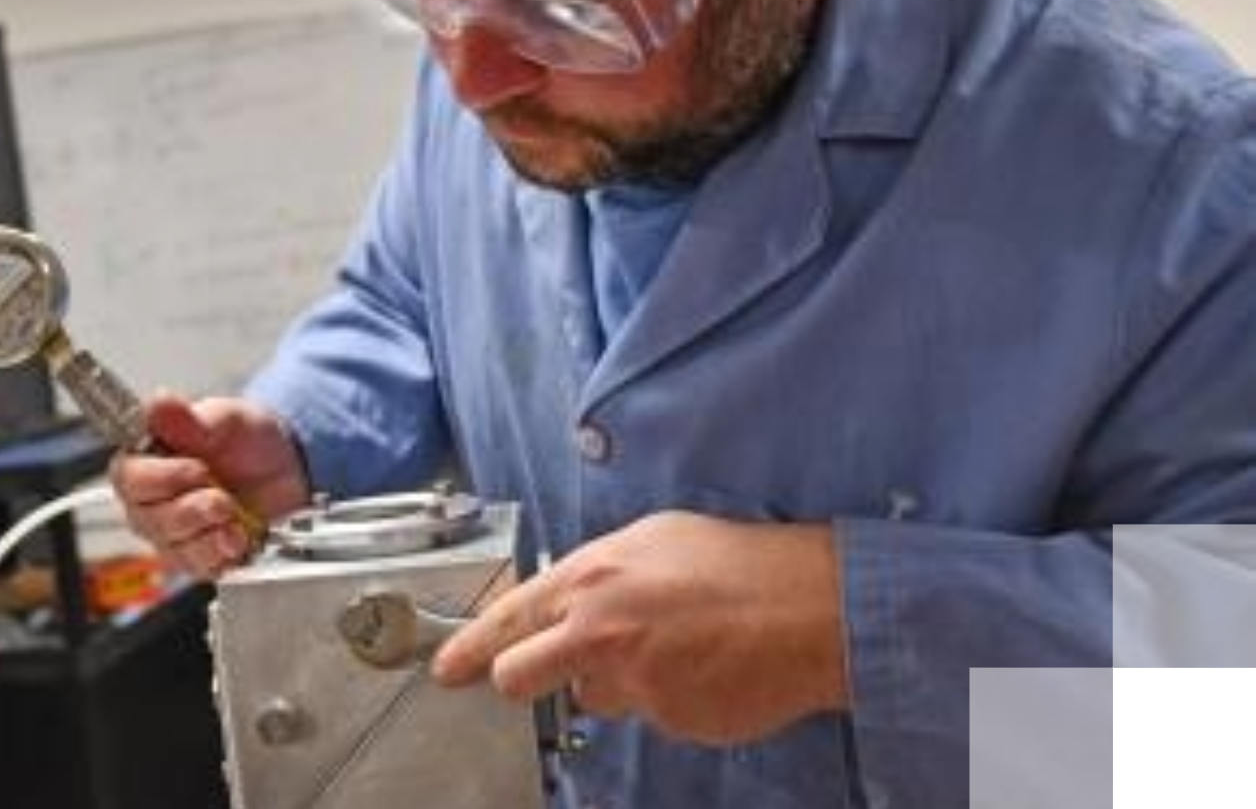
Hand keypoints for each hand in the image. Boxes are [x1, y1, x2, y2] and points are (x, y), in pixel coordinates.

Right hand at [108, 394, 309, 578]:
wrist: (288, 468)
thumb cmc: (249, 440)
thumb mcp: (226, 418)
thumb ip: (191, 418)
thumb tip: (158, 405)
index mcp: (146, 461)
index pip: (129, 478)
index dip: (162, 478)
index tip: (197, 468)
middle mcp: (151, 502)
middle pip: (150, 518)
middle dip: (194, 506)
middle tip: (221, 492)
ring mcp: (173, 534)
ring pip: (175, 546)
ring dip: (211, 529)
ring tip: (234, 511)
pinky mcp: (197, 558)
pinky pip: (200, 567)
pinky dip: (224, 551)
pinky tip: (238, 534)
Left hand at [431, 510, 848, 745]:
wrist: (814, 607)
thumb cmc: (738, 563)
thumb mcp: (651, 539)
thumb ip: (595, 573)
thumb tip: (564, 598)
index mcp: (589, 579)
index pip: (506, 620)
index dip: (469, 648)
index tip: (446, 670)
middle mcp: (599, 634)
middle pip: (519, 678)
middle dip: (525, 678)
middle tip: (554, 668)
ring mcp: (635, 685)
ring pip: (595, 698)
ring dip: (617, 683)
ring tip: (673, 647)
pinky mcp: (670, 720)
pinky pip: (650, 715)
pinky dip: (668, 698)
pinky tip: (703, 667)